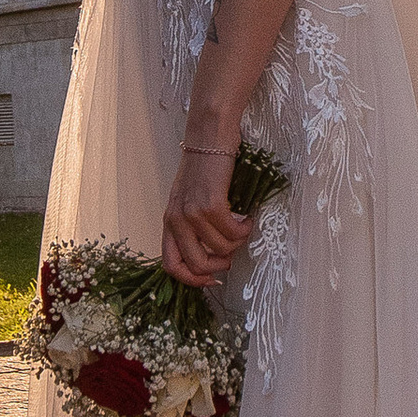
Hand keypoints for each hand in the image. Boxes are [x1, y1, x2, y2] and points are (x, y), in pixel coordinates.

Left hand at [160, 136, 250, 290]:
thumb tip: (214, 255)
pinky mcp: (211, 204)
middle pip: (197, 264)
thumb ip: (193, 227)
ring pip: (221, 249)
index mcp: (169, 222)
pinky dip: (245, 229)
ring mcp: (192, 213)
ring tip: (242, 226)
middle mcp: (176, 220)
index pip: (171, 266)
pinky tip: (248, 217)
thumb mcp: (189, 200)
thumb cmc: (204, 167)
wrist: (210, 137)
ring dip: (238, 242)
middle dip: (221, 265)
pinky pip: (233, 232)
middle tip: (233, 253)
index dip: (193, 280)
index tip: (213, 279)